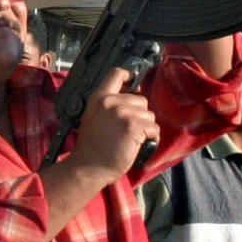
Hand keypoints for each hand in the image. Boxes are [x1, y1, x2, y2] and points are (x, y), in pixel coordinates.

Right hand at [66, 67, 159, 185]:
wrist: (88, 167)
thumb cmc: (92, 147)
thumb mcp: (94, 117)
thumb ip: (109, 105)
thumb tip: (133, 97)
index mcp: (99, 97)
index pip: (117, 73)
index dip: (130, 75)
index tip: (135, 81)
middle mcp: (111, 102)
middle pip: (141, 99)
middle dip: (140, 115)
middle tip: (128, 131)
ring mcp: (123, 113)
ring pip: (149, 115)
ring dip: (146, 128)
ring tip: (132, 140)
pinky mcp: (134, 126)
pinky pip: (153, 129)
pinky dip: (151, 138)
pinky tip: (139, 145)